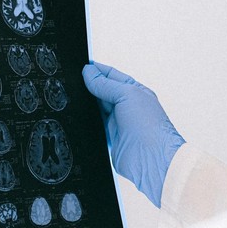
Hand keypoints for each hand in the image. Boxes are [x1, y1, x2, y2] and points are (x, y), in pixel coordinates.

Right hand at [82, 62, 184, 206]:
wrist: (151, 159)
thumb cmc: (150, 127)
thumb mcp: (127, 94)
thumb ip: (106, 84)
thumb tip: (89, 72)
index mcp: (135, 91)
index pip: (112, 76)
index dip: (97, 71)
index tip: (82, 67)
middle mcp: (127, 106)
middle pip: (103, 91)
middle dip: (90, 86)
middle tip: (75, 81)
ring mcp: (118, 122)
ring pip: (97, 108)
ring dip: (88, 104)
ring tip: (75, 97)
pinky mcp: (110, 137)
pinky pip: (94, 125)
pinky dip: (87, 121)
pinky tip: (80, 115)